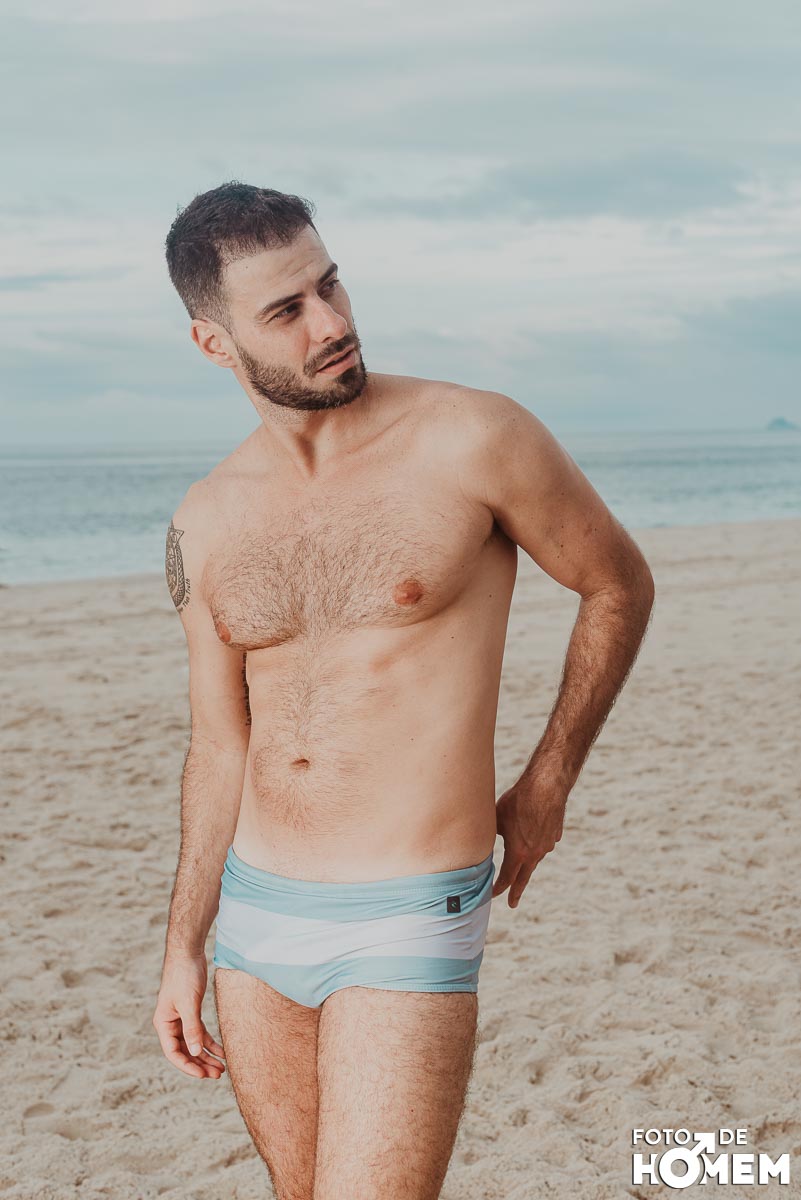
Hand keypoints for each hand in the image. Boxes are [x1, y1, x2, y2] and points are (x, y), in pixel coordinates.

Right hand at [152, 951, 225, 1078]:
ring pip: (194, 1044)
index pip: (173, 1053)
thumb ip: (191, 1028)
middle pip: (185, 1051)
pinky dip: (210, 1042)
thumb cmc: (184, 975)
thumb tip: (196, 1052)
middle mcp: (170, 1024)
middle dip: (200, 1064)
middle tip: (217, 1074)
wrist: (188, 952)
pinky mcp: (192, 1012)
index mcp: (163, 1024)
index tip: (202, 1075)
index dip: (187, 1066)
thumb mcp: (188, 1003)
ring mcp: (181, 1019)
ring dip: (206, 1056)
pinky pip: (200, 1033)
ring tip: (221, 1068)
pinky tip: (222, 1051)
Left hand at [492, 774, 566, 908]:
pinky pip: (544, 843)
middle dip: (516, 891)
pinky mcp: (555, 833)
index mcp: (518, 853)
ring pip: (535, 857)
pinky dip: (537, 843)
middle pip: (524, 877)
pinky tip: (532, 835)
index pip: (507, 878)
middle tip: (512, 903)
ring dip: (526, 862)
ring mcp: (548, 844)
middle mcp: (535, 853)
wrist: (547, 786)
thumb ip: (491, 835)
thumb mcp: (497, 819)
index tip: (492, 895)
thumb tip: (481, 842)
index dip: (498, 888)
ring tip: (519, 862)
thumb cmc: (518, 801)